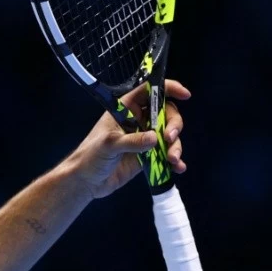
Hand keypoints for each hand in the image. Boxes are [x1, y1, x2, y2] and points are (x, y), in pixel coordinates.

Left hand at [64, 80, 190, 199]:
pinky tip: (178, 168)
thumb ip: (131, 141)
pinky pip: (167, 154)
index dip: (168, 88)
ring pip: (169, 135)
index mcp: (125, 110)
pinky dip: (175, 160)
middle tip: (170, 137)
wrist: (87, 181)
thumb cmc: (90, 156)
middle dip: (174, 124)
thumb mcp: (108, 145)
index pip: (149, 91)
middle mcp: (138, 121)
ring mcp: (144, 138)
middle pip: (166, 113)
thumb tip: (155, 138)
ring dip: (176, 145)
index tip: (184, 94)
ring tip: (173, 159)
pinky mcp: (149, 156)